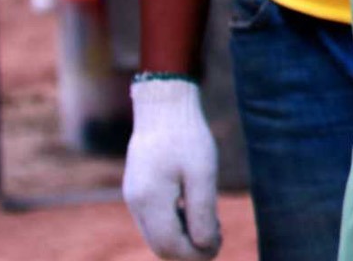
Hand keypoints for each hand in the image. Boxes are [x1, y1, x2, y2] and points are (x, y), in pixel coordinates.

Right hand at [123, 76, 221, 257]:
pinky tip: (196, 207)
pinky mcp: (138, 191)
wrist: (163, 107)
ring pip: (158, 235)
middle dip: (190, 248)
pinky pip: (155, 220)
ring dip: (184, 236)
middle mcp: (136, 205)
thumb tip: (205, 247)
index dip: (195, 253)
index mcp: (150, 201)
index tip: (219, 244)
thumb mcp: (202, 173)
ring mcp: (133, 198)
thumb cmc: (187, 137)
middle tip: (218, 231)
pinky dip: (176, 223)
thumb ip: (202, 212)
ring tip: (211, 219)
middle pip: (161, 246)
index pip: (169, 246)